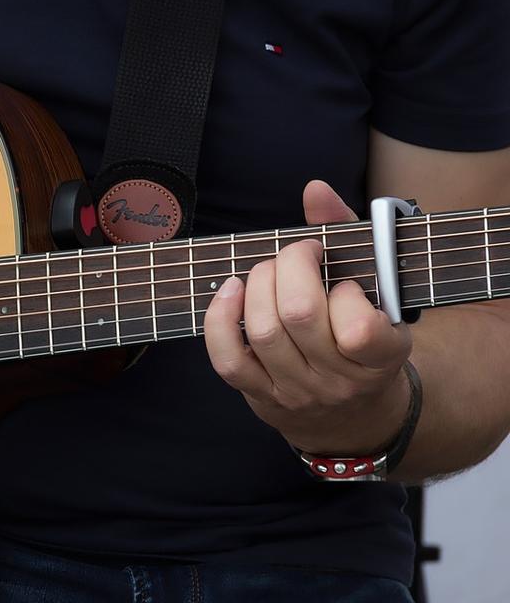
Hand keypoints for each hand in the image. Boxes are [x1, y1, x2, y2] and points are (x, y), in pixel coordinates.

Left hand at [203, 180, 412, 454]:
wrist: (352, 412)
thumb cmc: (363, 332)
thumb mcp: (377, 290)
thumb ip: (347, 235)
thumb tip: (314, 190)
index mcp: (382, 356)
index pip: (358, 329)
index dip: (343, 292)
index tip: (343, 279)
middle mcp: (339, 380)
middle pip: (299, 315)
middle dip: (289, 267)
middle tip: (297, 256)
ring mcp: (297, 391)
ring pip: (264, 332)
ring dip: (258, 285)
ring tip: (268, 272)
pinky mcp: (261, 396)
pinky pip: (229, 359)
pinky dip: (220, 319)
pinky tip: (229, 290)